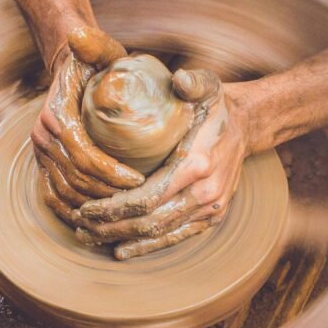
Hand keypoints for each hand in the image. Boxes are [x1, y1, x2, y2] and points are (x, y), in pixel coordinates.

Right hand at [32, 27, 145, 224]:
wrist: (69, 68)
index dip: (111, 173)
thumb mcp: (99, 49)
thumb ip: (95, 44)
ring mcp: (40, 153)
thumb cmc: (93, 61)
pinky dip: (72, 212)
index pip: (84, 155)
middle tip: (140, 200)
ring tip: (125, 211)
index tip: (140, 180)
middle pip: (76, 180)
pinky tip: (96, 221)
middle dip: (108, 195)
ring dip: (94, 206)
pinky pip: (53, 196)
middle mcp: (42, 137)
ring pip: (65, 193)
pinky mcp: (43, 164)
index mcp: (55, 116)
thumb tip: (79, 34)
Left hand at [74, 71, 251, 258]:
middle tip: (79, 226)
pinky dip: (148, 246)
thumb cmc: (217, 105)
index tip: (86, 207)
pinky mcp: (211, 217)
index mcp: (197, 164)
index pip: (148, 197)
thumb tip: (179, 78)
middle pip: (149, 221)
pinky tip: (122, 250)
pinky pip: (176, 237)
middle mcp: (205, 193)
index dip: (114, 208)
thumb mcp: (207, 85)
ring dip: (123, 239)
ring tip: (91, 236)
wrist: (247, 126)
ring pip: (160, 233)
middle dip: (111, 227)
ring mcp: (210, 209)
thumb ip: (192, 82)